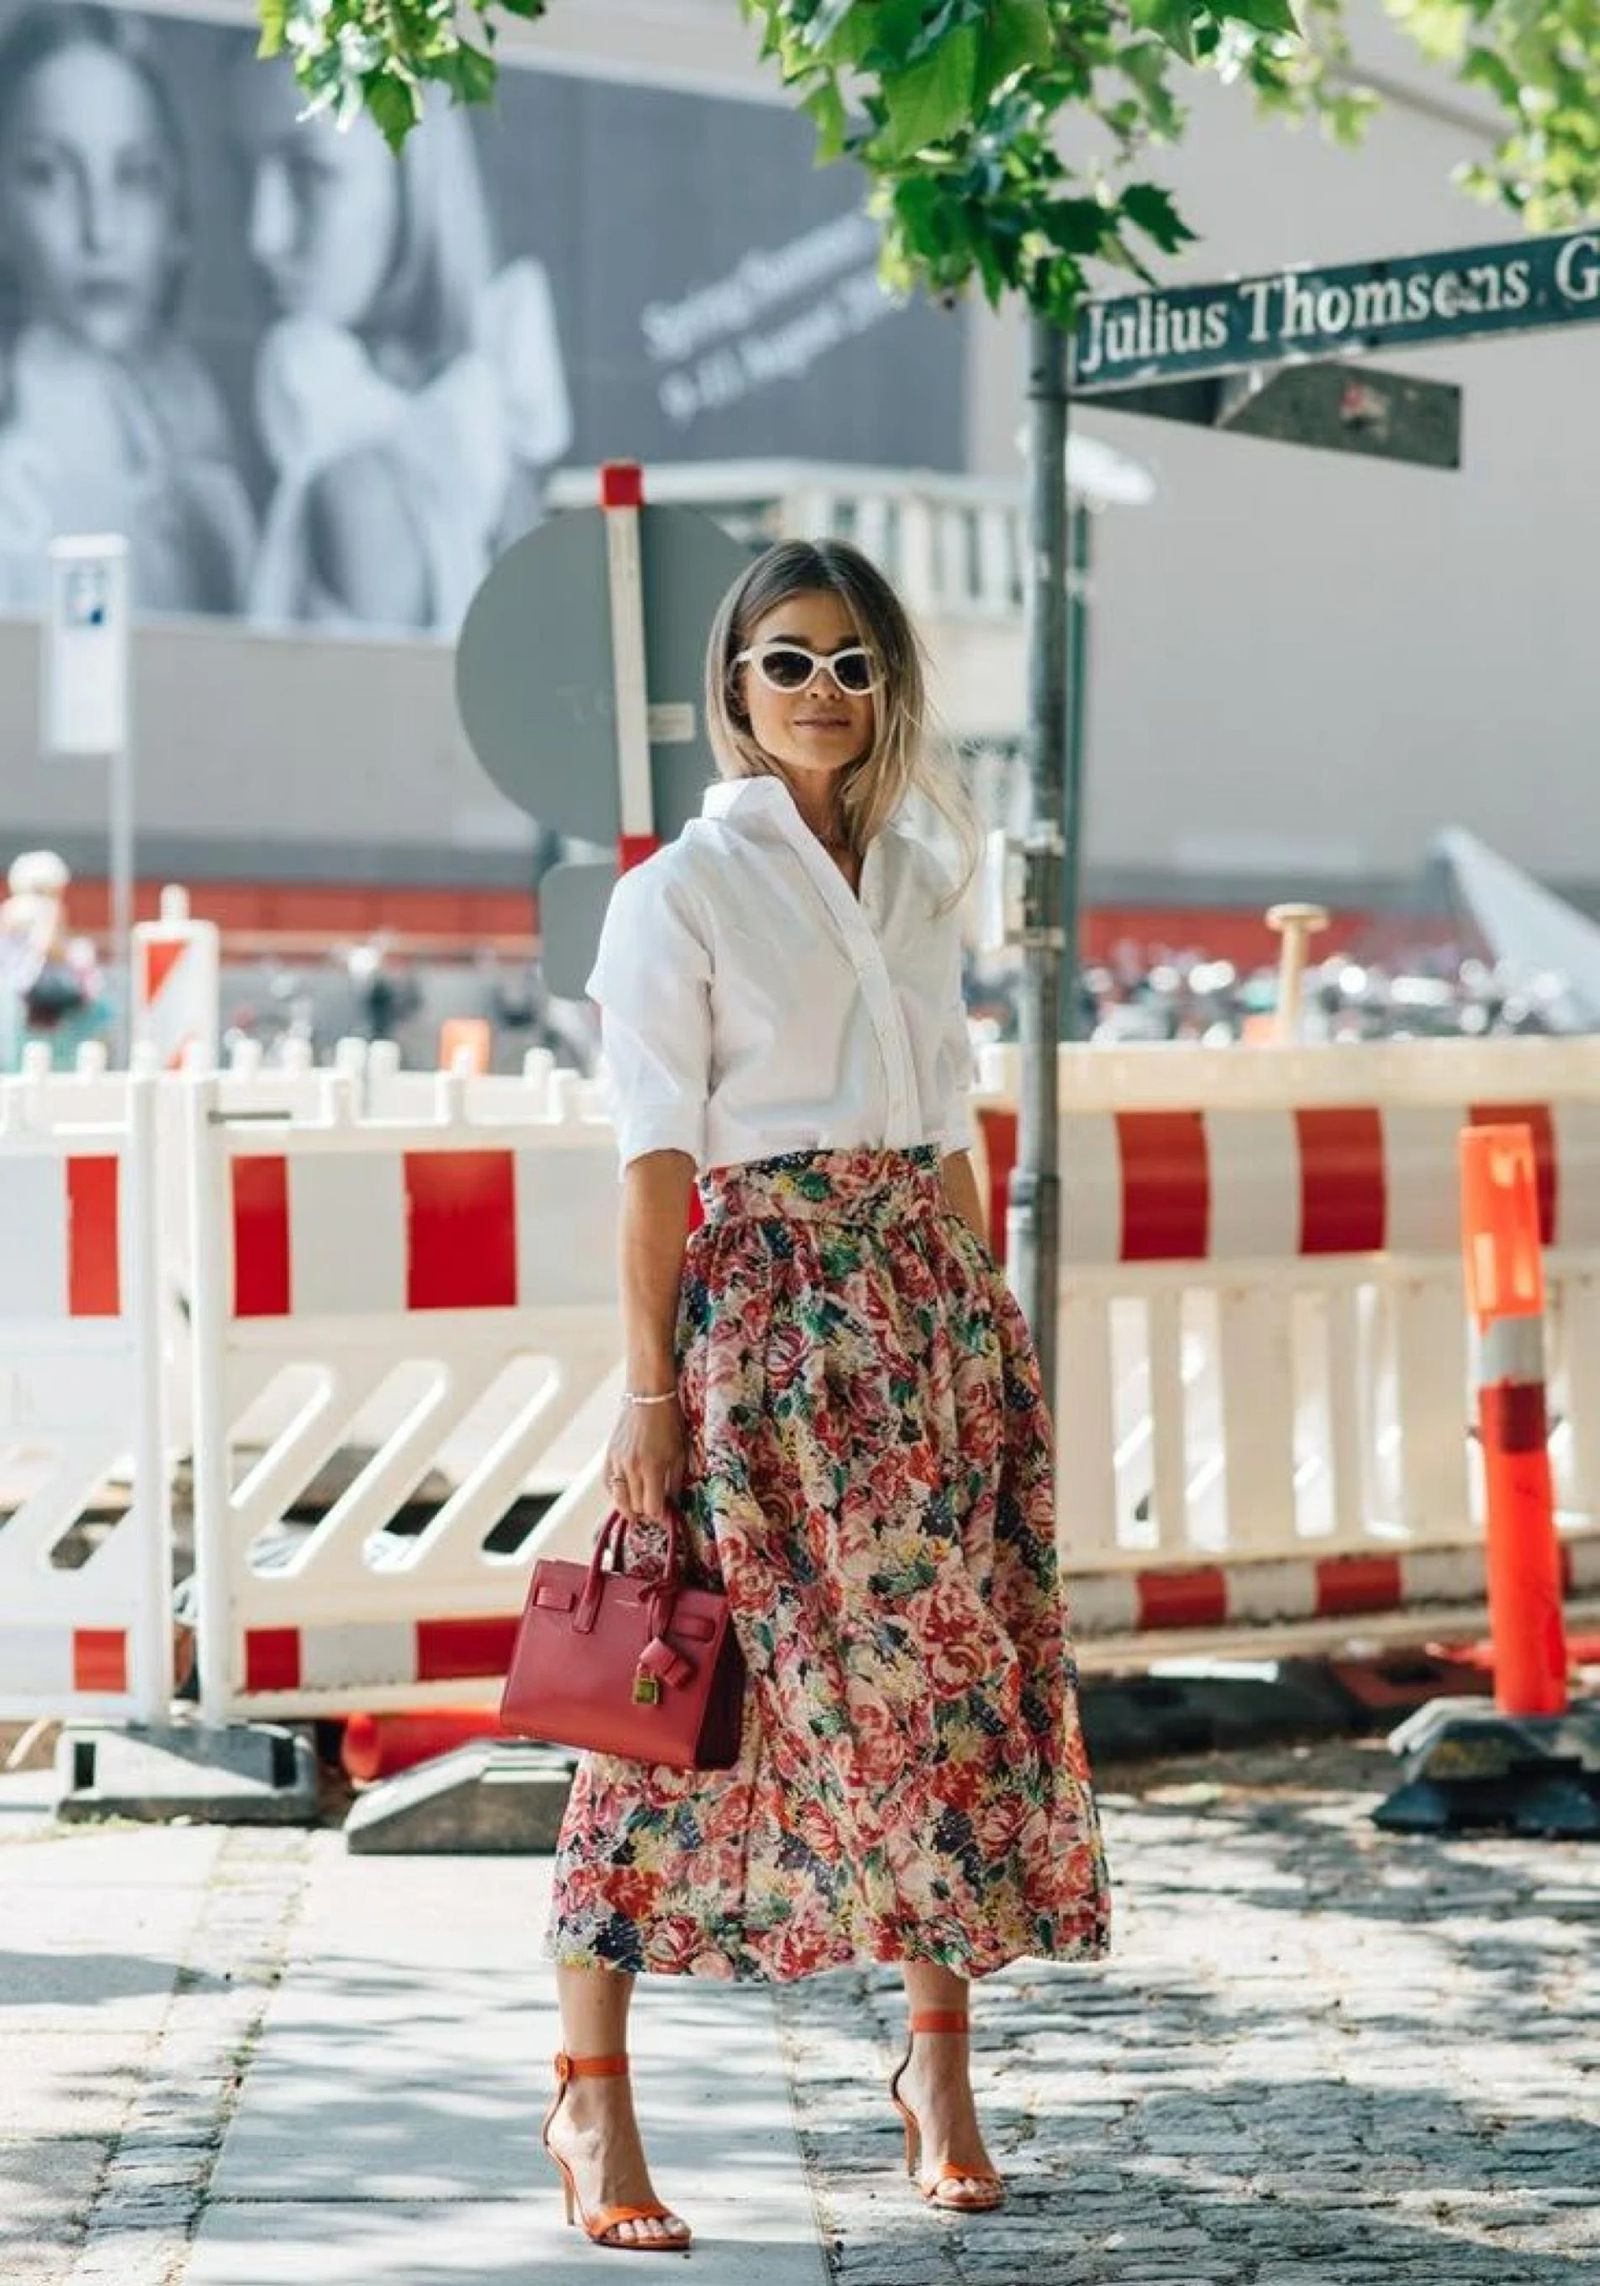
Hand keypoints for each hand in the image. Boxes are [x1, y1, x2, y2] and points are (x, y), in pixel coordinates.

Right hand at [603, 1394, 687, 1524]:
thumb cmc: (669, 1422)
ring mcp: (617, 1462)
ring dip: (629, 1506)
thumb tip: (672, 1502)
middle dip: (646, 1511)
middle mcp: (631, 1467)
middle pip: (635, 1506)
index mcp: (652, 1467)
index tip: (665, 1512)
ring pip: (619, 1499)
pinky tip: (626, 1491)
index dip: (660, 1514)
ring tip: (639, 1508)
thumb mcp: (679, 1452)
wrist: (647, 1397)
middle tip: (655, 1507)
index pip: (652, 1507)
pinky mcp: (608, 1456)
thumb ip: (675, 1481)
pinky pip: (608, 1484)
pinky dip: (617, 1492)